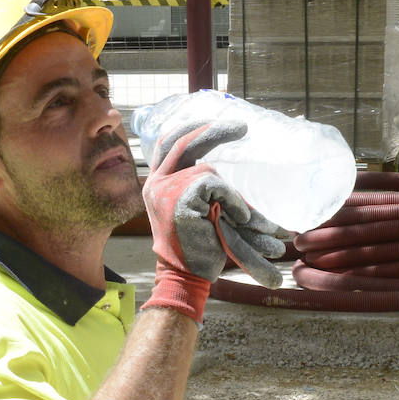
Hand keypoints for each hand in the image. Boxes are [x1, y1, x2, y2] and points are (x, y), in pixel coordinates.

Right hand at [141, 126, 285, 321]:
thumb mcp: (197, 209)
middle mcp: (156, 183)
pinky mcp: (179, 200)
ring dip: (231, 194)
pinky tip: (236, 218)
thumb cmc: (197, 248)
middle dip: (214, 132)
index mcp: (157, 183)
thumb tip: (221, 162)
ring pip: (208, 172)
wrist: (186, 277)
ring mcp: (164, 190)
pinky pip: (215, 186)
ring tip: (242, 218)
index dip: (192, 129)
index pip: (170, 144)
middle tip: (242, 127)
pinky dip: (232, 200)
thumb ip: (202, 186)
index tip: (215, 122)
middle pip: (183, 142)